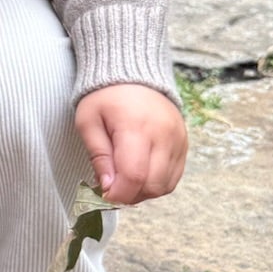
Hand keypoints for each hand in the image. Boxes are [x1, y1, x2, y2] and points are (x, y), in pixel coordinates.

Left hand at [74, 82, 187, 205]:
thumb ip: (98, 156)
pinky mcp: (184, 144)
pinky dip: (156, 183)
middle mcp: (163, 136)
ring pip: (165, 185)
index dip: (118, 194)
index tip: (103, 193)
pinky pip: (174, 177)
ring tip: (125, 179)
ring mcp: (178, 140)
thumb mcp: (88, 122)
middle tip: (112, 186)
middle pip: (152, 185)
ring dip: (143, 192)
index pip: (134, 176)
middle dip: (129, 195)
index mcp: (136, 128)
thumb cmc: (106, 98)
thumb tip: (107, 187)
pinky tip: (140, 174)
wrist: (134, 75)